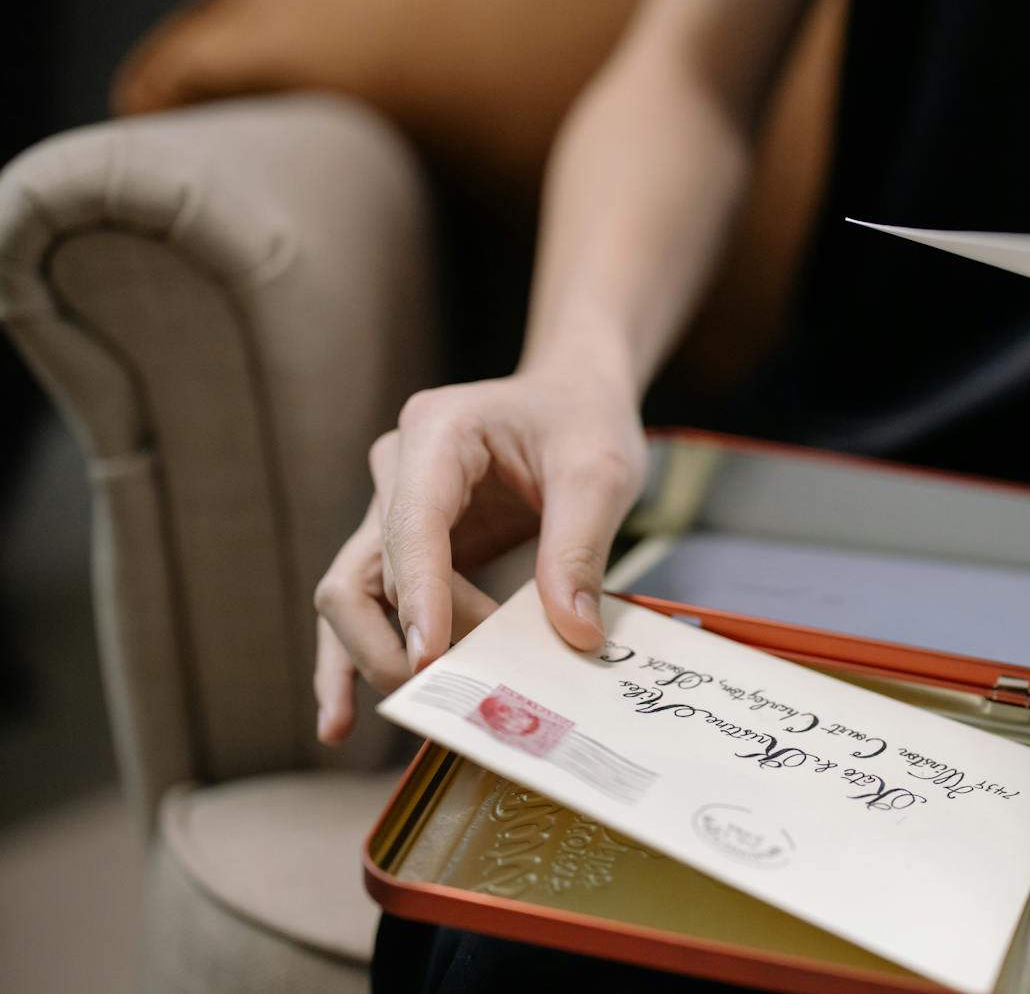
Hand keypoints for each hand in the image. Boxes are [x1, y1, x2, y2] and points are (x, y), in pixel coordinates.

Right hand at [312, 368, 647, 743]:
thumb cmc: (584, 421)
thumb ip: (580, 548)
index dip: (418, 595)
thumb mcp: (600, 472)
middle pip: (361, 572)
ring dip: (380, 658)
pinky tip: (339, 720)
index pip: (411, 524)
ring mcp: (391, 510)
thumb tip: (572, 634)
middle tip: (455, 689)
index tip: (430, 659)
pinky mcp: (403, 549)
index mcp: (438, 434)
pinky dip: (355, 660)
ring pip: (351, 597)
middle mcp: (397, 471)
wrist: (574, 398)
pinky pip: (369, 608)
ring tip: (416, 712)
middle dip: (397, 640)